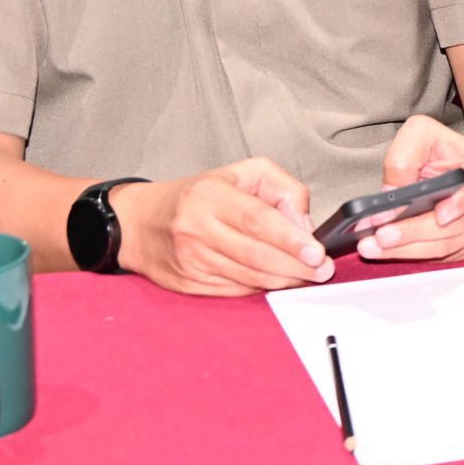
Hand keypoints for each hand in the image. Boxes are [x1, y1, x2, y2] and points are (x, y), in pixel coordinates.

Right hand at [113, 159, 330, 295]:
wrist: (140, 222)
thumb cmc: (199, 194)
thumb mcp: (242, 173)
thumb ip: (281, 188)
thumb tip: (304, 223)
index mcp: (210, 196)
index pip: (258, 221)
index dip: (291, 240)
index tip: (317, 252)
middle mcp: (197, 229)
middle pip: (256, 255)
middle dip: (296, 267)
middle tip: (323, 271)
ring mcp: (190, 260)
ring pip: (247, 277)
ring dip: (283, 281)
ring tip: (307, 276)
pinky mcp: (187, 284)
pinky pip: (233, 291)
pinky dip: (260, 288)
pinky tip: (276, 281)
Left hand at [355, 116, 463, 264]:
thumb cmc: (450, 152)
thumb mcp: (424, 135)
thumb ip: (405, 158)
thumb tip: (391, 193)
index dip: (461, 203)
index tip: (440, 216)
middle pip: (455, 226)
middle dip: (414, 232)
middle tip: (382, 236)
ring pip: (449, 246)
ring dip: (409, 249)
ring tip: (376, 246)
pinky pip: (448, 256)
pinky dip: (418, 255)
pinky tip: (394, 251)